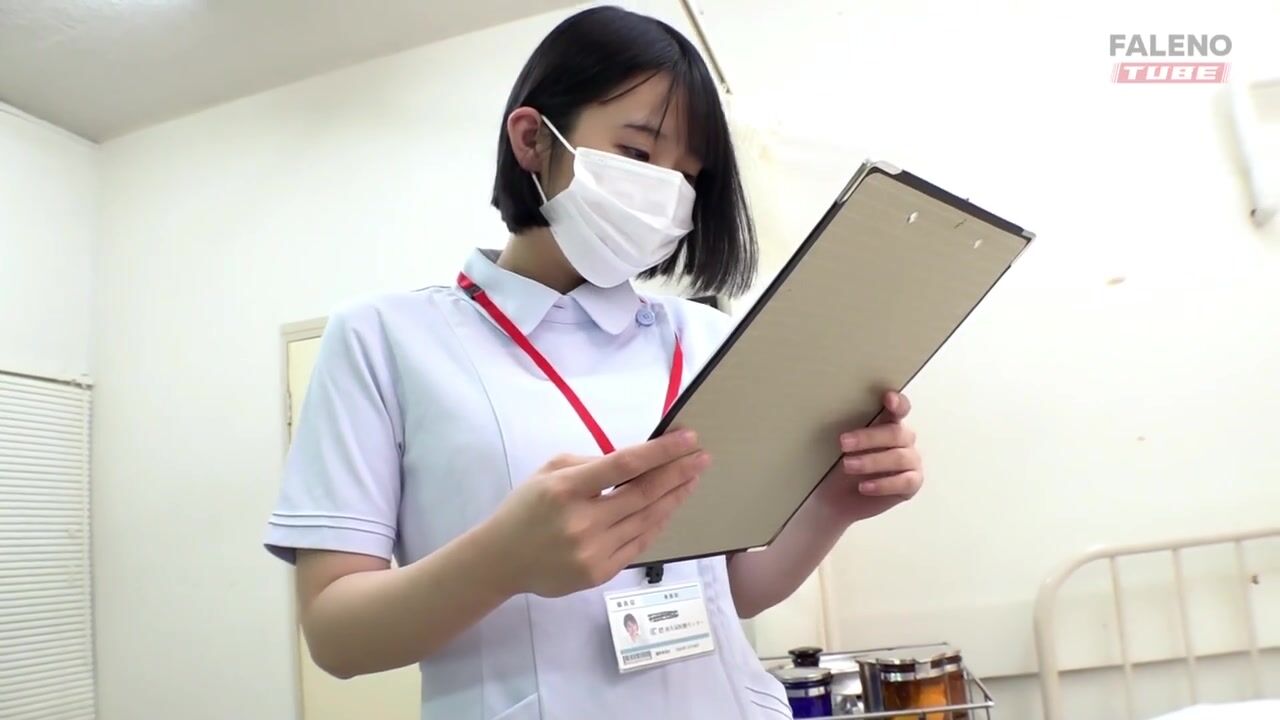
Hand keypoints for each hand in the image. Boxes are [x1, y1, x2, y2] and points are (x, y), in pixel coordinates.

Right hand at [489, 430, 709, 597]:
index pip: (623, 466)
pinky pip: (640, 543)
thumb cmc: (526, 509)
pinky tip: (671, 506)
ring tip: (693, 479)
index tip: (687, 438)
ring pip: (647, 519)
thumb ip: (590, 464)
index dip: (660, 452)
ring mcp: (594, 551)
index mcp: (566, 489)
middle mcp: (583, 521)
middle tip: (702, 457)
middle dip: (678, 473)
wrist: (502, 560)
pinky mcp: (601, 572)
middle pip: (643, 494)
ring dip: (674, 497)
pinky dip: (658, 522)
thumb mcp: (549, 472)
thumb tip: (634, 463)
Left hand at [813, 391, 922, 525]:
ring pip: (899, 457)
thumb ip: (847, 431)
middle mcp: (904, 440)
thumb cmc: (839, 466)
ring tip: (848, 466)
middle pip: (895, 433)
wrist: (836, 499)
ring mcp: (911, 461)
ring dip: (871, 461)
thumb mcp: (838, 447)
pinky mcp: (912, 484)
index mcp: (889, 423)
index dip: (898, 403)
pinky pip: (905, 482)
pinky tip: (864, 486)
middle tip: (843, 443)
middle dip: (868, 437)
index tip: (887, 398)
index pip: (900, 408)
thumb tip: (830, 412)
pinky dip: (883, 484)